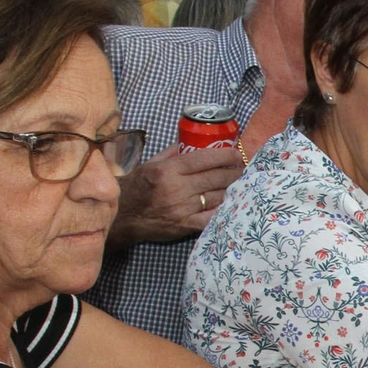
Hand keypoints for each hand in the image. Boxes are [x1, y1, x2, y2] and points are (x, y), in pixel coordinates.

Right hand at [109, 143, 243, 248]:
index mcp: (167, 170)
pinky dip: (224, 210)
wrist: (123, 217)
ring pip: (217, 196)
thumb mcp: (150, 164)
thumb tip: (194, 141)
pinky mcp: (185, 226)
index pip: (203, 159)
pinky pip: (211, 217)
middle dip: (234, 172)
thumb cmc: (137, 187)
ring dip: (233, 189)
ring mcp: (182, 208)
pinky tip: (233, 204)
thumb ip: (172, 153)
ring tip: (241, 183)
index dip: (224, 155)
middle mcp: (176, 188)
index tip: (236, 154)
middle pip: (215, 177)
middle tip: (243, 168)